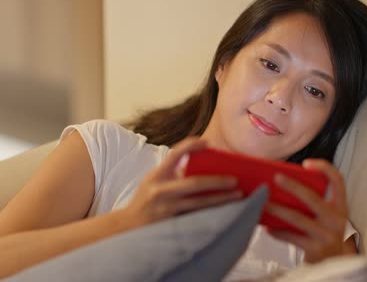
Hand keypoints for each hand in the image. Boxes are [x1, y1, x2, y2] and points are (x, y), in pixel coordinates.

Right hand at [124, 137, 242, 227]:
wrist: (128, 225)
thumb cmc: (146, 199)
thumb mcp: (154, 180)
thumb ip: (173, 174)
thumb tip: (204, 168)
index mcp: (157, 175)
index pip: (174, 154)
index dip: (191, 146)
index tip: (207, 142)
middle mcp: (161, 190)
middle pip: (194, 183)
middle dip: (217, 181)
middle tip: (235, 180)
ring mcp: (167, 208)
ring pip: (200, 203)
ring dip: (221, 199)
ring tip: (238, 195)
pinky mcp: (171, 223)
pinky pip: (196, 217)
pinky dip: (212, 213)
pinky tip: (227, 212)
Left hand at [264, 159, 354, 262]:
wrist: (332, 262)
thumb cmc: (322, 232)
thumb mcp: (325, 216)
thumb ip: (312, 201)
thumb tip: (281, 184)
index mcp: (340, 206)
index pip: (338, 181)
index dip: (324, 169)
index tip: (306, 163)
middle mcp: (336, 219)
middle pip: (313, 198)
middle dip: (293, 186)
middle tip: (276, 177)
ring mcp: (327, 235)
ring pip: (298, 218)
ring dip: (278, 209)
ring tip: (264, 203)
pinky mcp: (316, 249)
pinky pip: (292, 237)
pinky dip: (278, 231)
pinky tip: (267, 227)